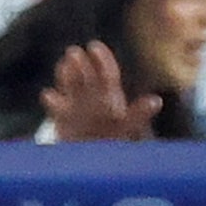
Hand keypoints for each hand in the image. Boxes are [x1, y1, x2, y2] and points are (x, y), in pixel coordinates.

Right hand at [40, 40, 162, 141]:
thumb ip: (138, 114)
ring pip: (69, 84)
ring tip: (63, 66)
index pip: (106, 72)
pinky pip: (55, 104)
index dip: (101, 59)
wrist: (91, 158)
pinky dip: (51, 99)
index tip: (94, 46)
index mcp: (109, 94)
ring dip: (65, 73)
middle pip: (85, 74)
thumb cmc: (112, 137)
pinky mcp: (60, 116)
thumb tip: (156, 101)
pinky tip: (49, 95)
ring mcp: (75, 104)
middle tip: (73, 52)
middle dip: (79, 63)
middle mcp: (91, 95)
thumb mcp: (126, 126)